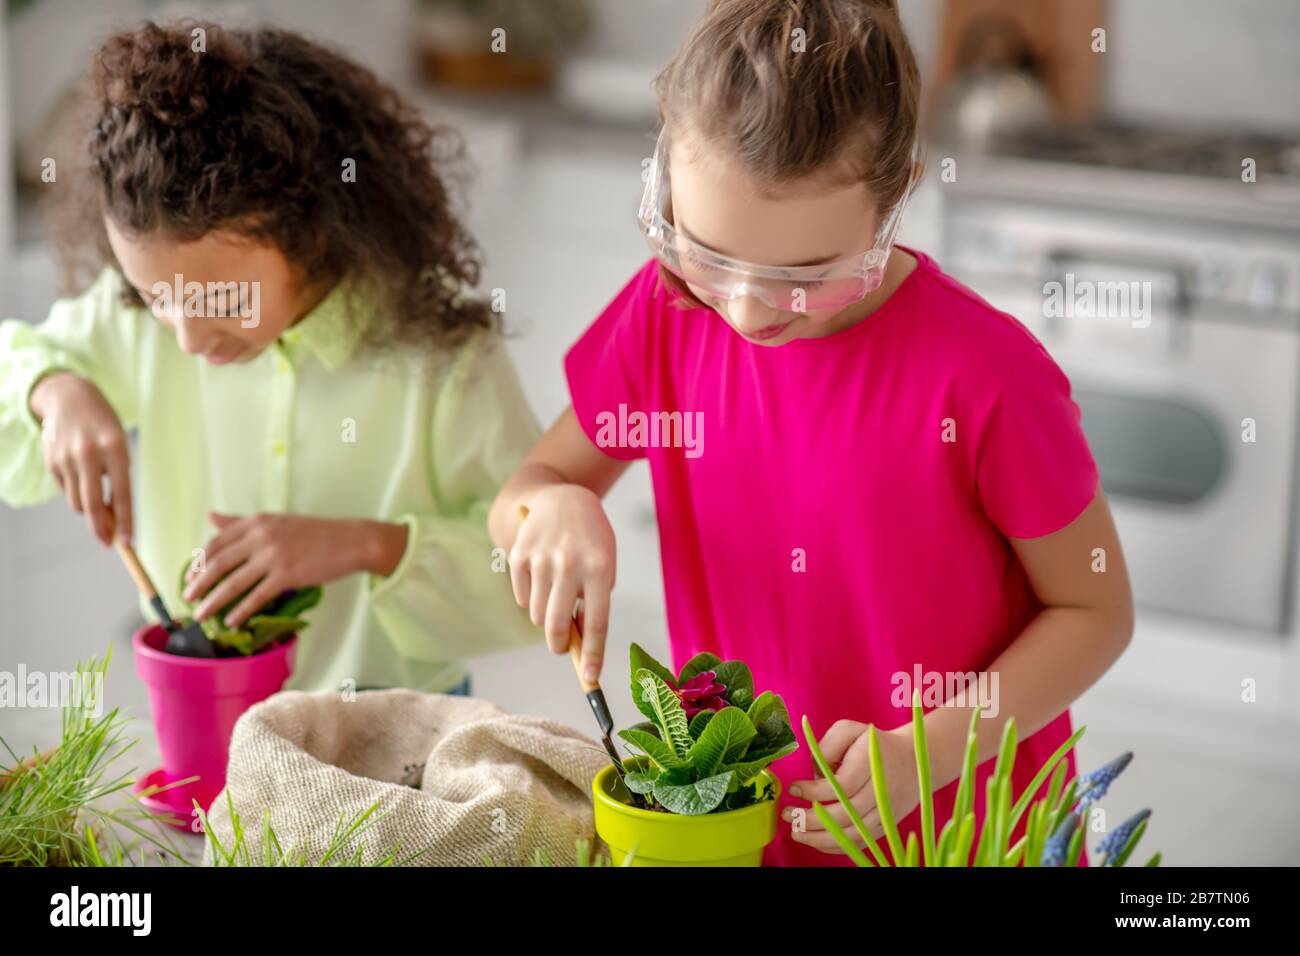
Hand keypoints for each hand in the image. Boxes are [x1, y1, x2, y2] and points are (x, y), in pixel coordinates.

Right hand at [29, 372, 131, 546]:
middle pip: (92, 505)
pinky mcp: (51, 462)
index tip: (128, 543)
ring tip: (98, 500)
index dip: (126, 522)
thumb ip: (118, 477)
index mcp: (114, 448)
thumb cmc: (103, 426)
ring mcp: (66, 458)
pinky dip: (76, 491)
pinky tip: (81, 475)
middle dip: (101, 529)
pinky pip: (66, 490)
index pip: (122, 494)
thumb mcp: (119, 445)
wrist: (69, 397)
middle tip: (107, 543)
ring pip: (77, 503)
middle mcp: (88, 453)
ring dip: (89, 510)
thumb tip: (113, 517)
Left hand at [183, 511, 406, 627]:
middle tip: (187, 598)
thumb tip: (210, 516)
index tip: (190, 576)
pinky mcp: (288, 575)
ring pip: (233, 583)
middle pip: (219, 563)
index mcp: (257, 521)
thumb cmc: (317, 532)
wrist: (352, 540)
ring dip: (213, 601)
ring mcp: (274, 556)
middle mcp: (262, 536)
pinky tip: (232, 621)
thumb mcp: (277, 520)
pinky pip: (257, 597)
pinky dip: (241, 611)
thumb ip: (241, 522)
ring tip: (201, 615)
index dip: (200, 561)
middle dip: (199, 583)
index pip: (217, 542)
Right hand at [509, 484, 615, 681]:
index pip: (597, 622)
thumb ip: (594, 601)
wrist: (564, 499)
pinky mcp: (519, 554)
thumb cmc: (590, 542)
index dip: (593, 654)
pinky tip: (541, 579)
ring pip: (537, 615)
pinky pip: (522, 598)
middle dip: (558, 645)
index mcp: (600, 569)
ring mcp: (542, 559)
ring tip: (555, 596)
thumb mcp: (604, 565)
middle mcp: (570, 564)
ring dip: (546, 617)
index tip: (590, 678)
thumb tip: (577, 643)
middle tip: (560, 647)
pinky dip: (531, 599)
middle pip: (557, 625)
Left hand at [785, 721, 920, 856]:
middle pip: (845, 815)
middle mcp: (881, 791)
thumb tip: (814, 776)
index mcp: (871, 763)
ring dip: (819, 838)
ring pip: (852, 834)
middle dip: (811, 819)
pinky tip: (814, 840)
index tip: (794, 788)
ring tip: (795, 832)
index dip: (815, 792)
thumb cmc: (872, 744)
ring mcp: (885, 812)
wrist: (913, 761)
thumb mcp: (848, 730)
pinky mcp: (884, 826)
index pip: (842, 786)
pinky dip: (835, 846)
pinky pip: (859, 842)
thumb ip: (826, 747)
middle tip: (787, 814)